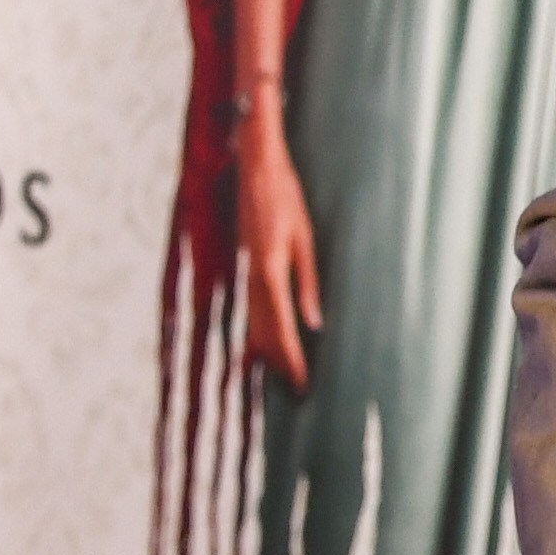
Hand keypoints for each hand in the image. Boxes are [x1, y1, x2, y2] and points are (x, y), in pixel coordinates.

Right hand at [237, 104, 321, 388]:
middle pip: (264, 327)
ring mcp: (243, 267)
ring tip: (279, 377)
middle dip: (279, 359)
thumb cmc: (284, 195)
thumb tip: (313, 322)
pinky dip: (255, 326)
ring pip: (253, 318)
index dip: (290, 355)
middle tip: (294, 390)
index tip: (300, 381)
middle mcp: (252, 271)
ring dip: (265, 349)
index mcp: (270, 264)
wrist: (253, 164)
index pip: (281, 322)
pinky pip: (249, 303)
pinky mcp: (242, 262)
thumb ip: (306, 280)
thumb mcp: (304, 236)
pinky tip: (257, 344)